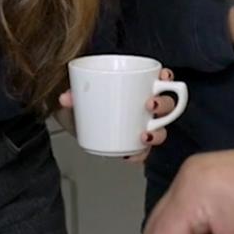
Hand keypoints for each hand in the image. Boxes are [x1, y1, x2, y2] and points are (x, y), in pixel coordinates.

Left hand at [57, 69, 178, 164]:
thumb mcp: (78, 92)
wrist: (74, 120)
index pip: (162, 79)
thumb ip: (72, 93)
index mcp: (138, 86)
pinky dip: (139, 155)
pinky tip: (129, 156)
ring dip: (157, 133)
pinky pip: (143, 152)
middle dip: (164, 105)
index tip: (163, 77)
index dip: (168, 78)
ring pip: (161, 130)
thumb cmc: (84, 101)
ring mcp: (141, 126)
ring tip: (143, 135)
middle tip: (150, 104)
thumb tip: (66, 98)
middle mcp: (145, 107)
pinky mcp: (132, 144)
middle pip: (168, 105)